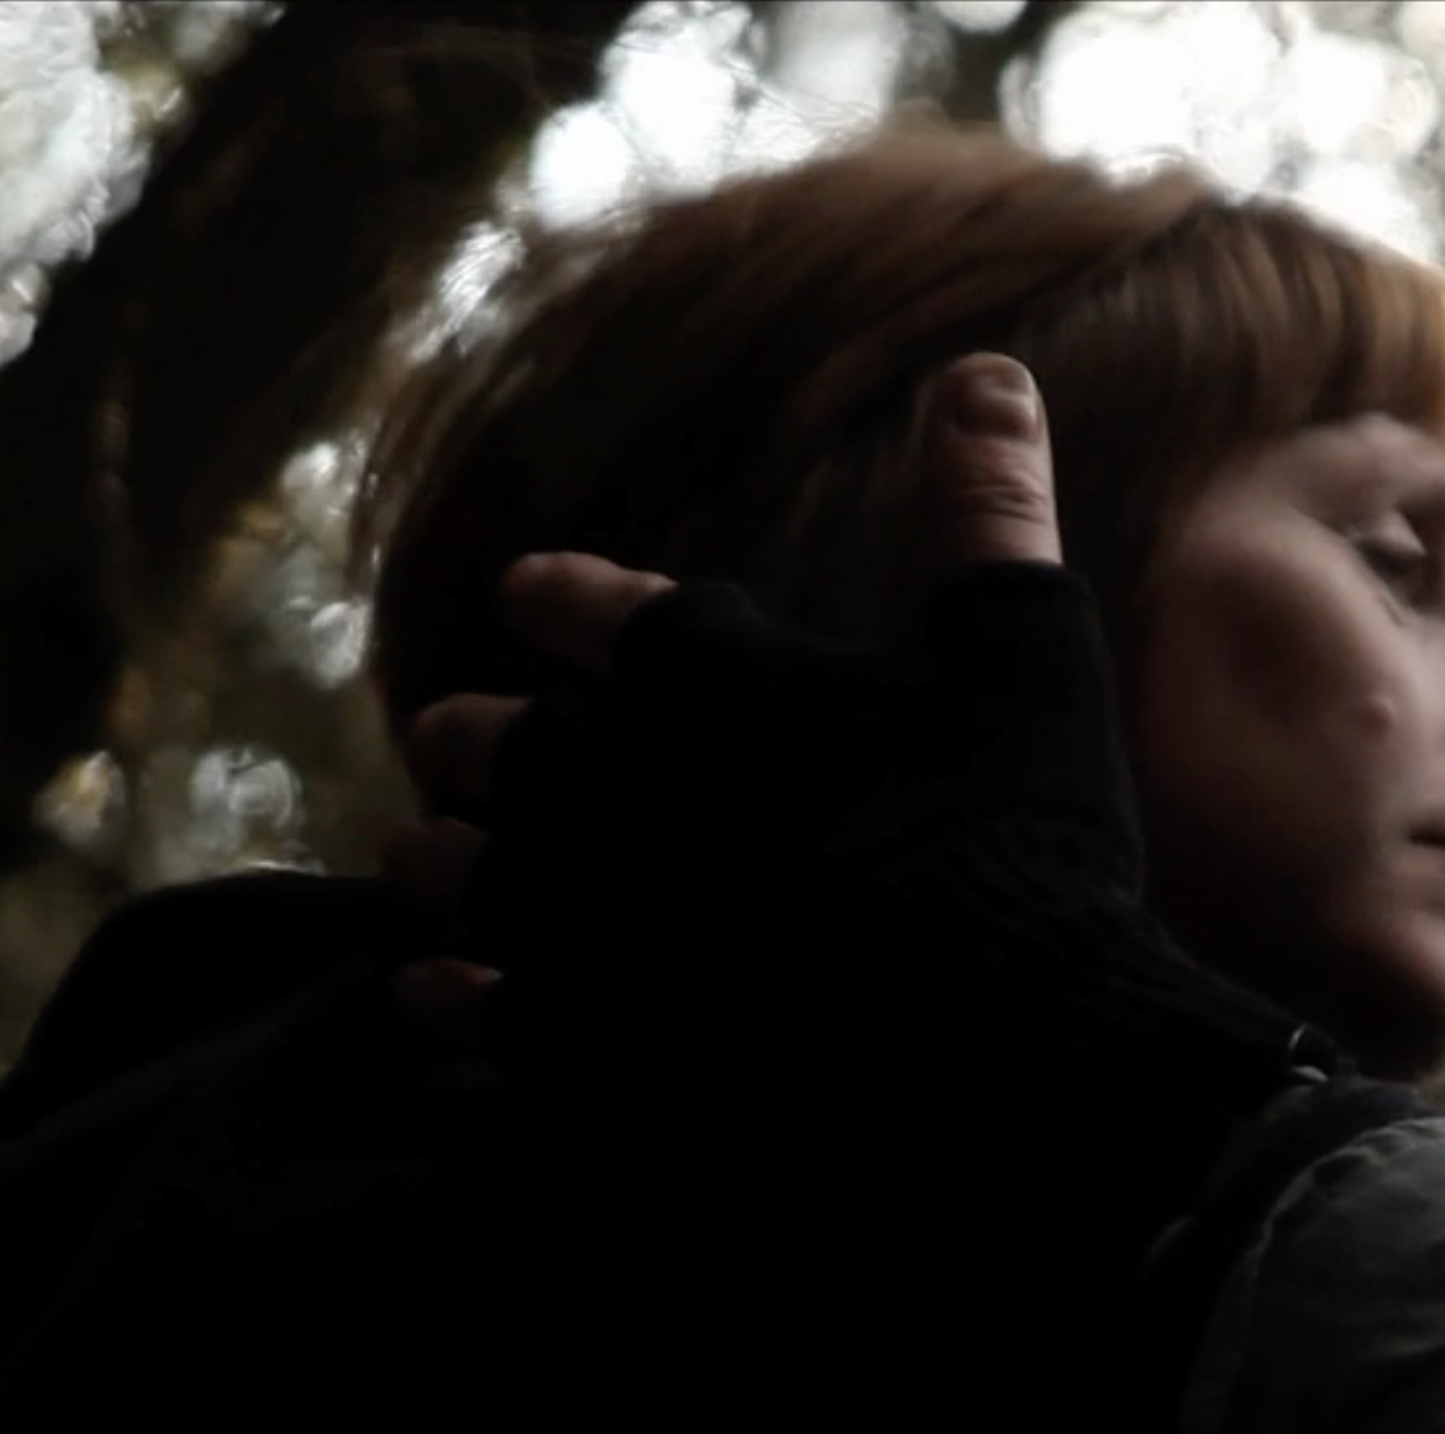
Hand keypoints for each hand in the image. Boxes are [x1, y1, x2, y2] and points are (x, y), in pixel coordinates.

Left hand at [377, 353, 1321, 1085]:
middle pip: (491, 741)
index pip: (590, 604)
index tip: (526, 592)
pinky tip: (431, 992)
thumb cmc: (1015, 838)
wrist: (988, 1052)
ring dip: (433, 856)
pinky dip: (441, 992)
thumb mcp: (1026, 649)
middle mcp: (610, 784)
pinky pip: (464, 1009)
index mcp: (707, 672)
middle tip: (449, 734)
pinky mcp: (570, 1041)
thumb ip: (988, 508)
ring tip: (419, 856)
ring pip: (450, 872)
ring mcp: (578, 918)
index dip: (556, 595)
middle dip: (469, 733)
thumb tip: (986, 370)